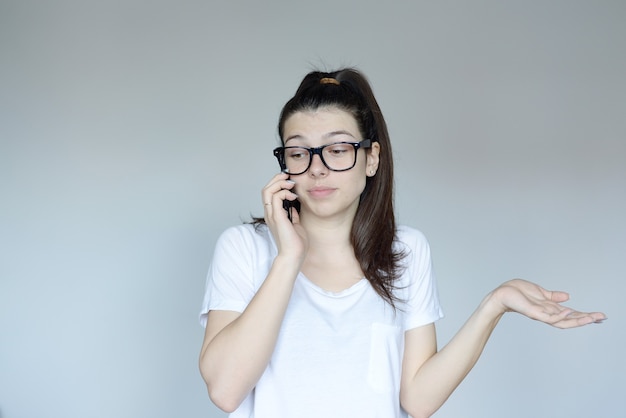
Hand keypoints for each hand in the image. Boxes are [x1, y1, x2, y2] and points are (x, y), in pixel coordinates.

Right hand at [261, 172, 307, 260]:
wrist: (293, 255)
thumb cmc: (295, 243)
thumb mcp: (295, 224)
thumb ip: (292, 214)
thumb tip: (294, 205)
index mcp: (273, 214)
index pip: (269, 193)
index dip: (277, 183)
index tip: (289, 180)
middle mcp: (270, 213)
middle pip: (266, 189)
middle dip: (276, 179)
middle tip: (288, 176)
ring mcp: (272, 215)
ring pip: (268, 190)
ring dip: (279, 183)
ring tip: (290, 183)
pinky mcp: (277, 217)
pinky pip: (276, 197)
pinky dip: (284, 192)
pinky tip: (293, 196)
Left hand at [492, 279, 606, 328]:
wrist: (501, 294)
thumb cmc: (517, 292)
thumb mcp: (540, 292)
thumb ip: (553, 296)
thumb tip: (568, 297)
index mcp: (550, 308)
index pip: (571, 314)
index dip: (585, 315)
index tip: (599, 316)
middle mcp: (547, 313)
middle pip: (570, 319)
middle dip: (586, 319)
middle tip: (602, 318)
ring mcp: (541, 314)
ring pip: (562, 321)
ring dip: (577, 319)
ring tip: (591, 317)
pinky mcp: (533, 313)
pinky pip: (548, 317)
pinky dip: (559, 315)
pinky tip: (568, 311)